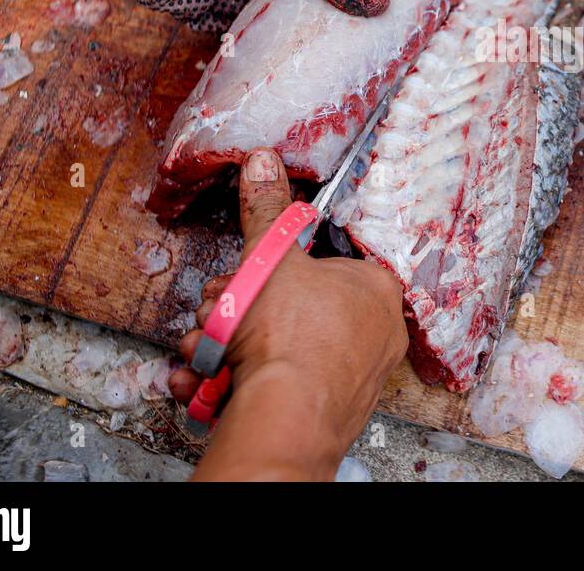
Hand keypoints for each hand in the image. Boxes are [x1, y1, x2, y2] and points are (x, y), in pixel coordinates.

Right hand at [168, 148, 407, 480]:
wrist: (284, 420)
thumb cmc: (293, 337)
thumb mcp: (271, 257)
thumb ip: (266, 210)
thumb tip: (263, 163)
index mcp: (376, 289)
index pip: (325, 262)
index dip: (277, 266)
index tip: (247, 274)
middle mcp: (373, 334)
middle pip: (293, 306)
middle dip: (239, 307)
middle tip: (218, 308)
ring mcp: (350, 377)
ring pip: (276, 347)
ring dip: (226, 343)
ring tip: (207, 345)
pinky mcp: (321, 413)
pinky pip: (274, 386)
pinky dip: (232, 382)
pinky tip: (207, 380)